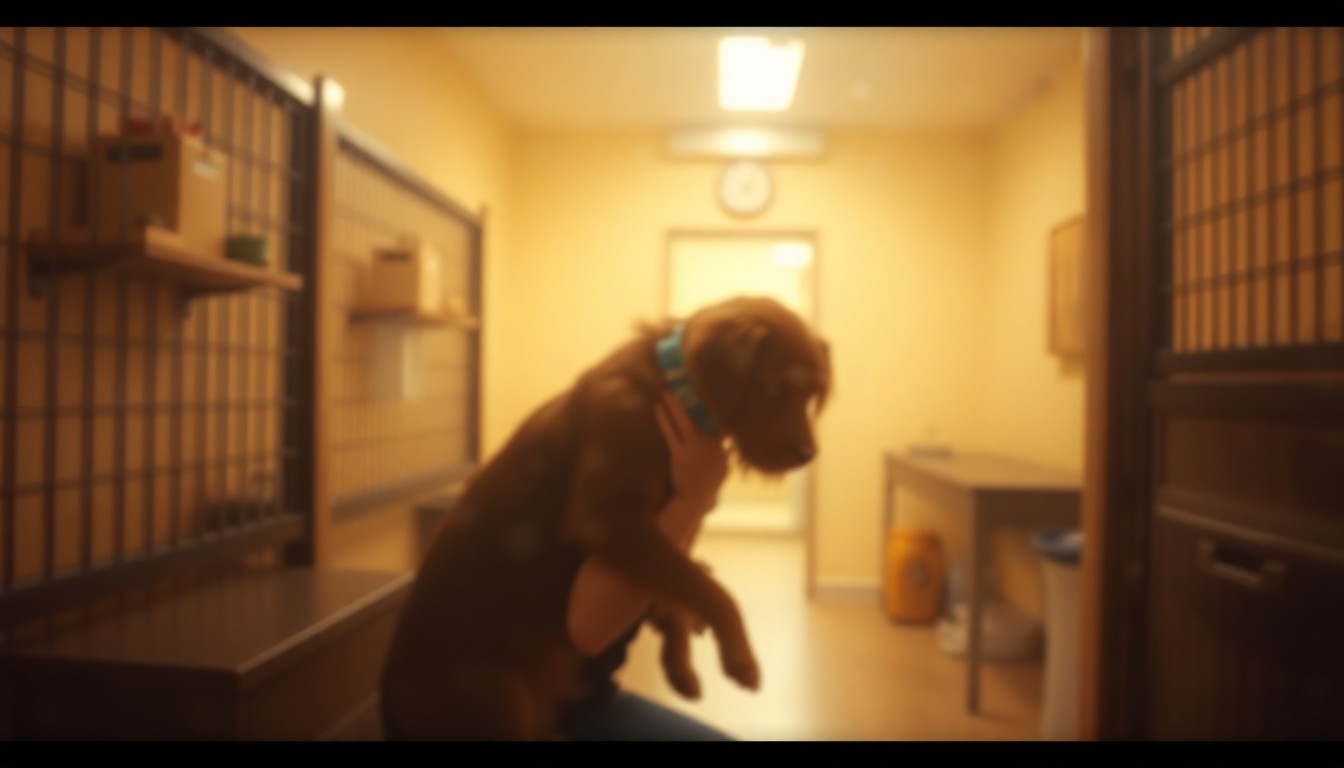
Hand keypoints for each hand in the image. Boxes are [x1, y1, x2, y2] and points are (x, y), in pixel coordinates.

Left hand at [655, 389, 728, 511]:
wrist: (695, 499)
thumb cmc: (707, 483)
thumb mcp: (722, 466)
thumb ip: (724, 451)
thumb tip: (728, 440)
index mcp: (720, 445)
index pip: (715, 418)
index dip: (708, 402)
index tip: (703, 386)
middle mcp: (709, 444)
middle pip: (700, 415)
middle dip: (692, 397)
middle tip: (684, 379)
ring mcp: (694, 450)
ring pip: (684, 421)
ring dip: (675, 404)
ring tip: (667, 390)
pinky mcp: (679, 456)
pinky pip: (670, 433)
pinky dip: (663, 420)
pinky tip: (657, 408)